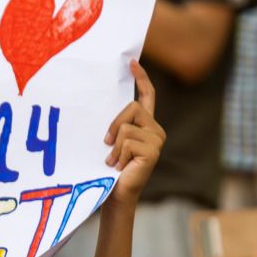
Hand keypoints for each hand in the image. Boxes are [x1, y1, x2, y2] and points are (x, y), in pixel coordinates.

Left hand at [106, 60, 162, 204]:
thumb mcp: (112, 141)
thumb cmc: (111, 168)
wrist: (116, 194)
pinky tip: (120, 167)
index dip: (142, 78)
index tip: (132, 63)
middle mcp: (156, 130)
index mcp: (146, 125)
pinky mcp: (153, 151)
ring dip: (115, 146)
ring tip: (114, 161)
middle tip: (107, 144)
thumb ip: (116, 124)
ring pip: (127, 127)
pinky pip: (128, 141)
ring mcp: (157, 140)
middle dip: (115, 124)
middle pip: (132, 107)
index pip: (148, 96)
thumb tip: (100, 100)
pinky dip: (118, 155)